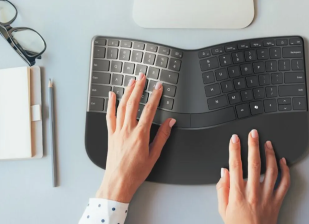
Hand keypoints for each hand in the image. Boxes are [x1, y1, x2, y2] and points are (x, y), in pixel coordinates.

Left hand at [96, 73, 175, 202]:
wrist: (118, 182)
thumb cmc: (136, 172)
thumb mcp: (154, 155)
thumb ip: (162, 137)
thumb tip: (170, 123)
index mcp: (140, 135)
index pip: (149, 110)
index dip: (155, 97)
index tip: (159, 87)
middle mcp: (127, 130)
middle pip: (133, 103)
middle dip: (138, 88)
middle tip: (143, 77)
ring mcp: (117, 131)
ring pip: (121, 107)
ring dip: (127, 92)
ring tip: (132, 82)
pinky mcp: (110, 135)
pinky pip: (109, 116)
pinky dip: (111, 104)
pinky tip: (112, 95)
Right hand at [216, 130, 289, 223]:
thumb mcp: (223, 209)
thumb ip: (222, 189)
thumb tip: (224, 172)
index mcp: (238, 194)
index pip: (235, 166)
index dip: (234, 150)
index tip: (234, 139)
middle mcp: (253, 193)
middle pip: (254, 163)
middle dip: (253, 145)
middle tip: (253, 133)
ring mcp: (267, 196)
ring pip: (271, 170)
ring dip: (270, 154)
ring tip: (268, 143)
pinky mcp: (277, 201)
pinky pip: (284, 183)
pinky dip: (285, 170)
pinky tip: (283, 161)